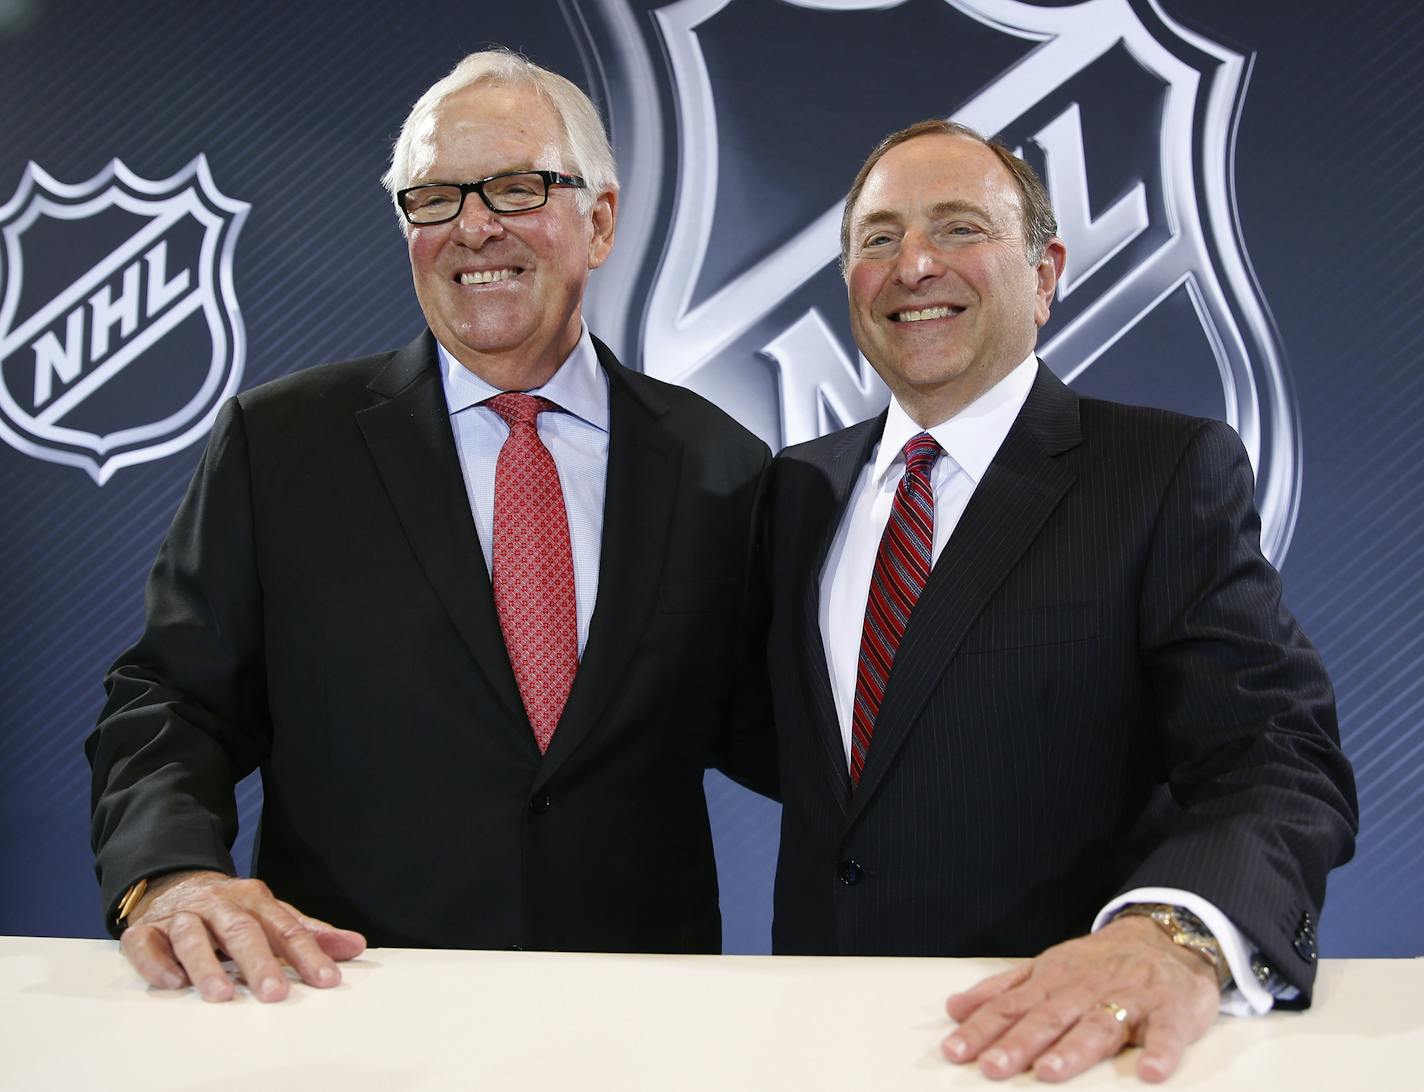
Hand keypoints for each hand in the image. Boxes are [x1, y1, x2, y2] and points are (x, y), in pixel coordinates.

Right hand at [119, 870, 366, 1002]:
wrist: (173, 882)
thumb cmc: (232, 910)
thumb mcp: (271, 915)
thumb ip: (310, 933)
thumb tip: (356, 946)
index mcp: (254, 900)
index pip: (286, 927)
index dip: (308, 954)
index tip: (327, 980)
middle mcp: (219, 903)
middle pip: (241, 931)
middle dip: (260, 963)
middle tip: (275, 994)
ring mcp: (181, 915)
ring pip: (193, 936)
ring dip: (207, 966)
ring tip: (223, 996)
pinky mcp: (144, 929)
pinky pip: (147, 944)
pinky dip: (157, 963)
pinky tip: (173, 983)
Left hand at [942, 915, 1219, 1082]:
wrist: (1165, 937)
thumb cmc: (1098, 963)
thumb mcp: (1046, 969)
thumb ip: (1002, 991)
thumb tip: (954, 1009)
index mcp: (1053, 982)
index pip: (1010, 1007)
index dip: (982, 1029)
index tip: (954, 1052)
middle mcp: (1085, 990)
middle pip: (1048, 1019)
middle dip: (1018, 1044)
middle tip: (992, 1068)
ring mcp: (1129, 999)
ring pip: (1098, 1026)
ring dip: (1073, 1050)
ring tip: (1049, 1072)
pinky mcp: (1170, 1011)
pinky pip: (1166, 1034)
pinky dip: (1160, 1052)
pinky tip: (1149, 1073)